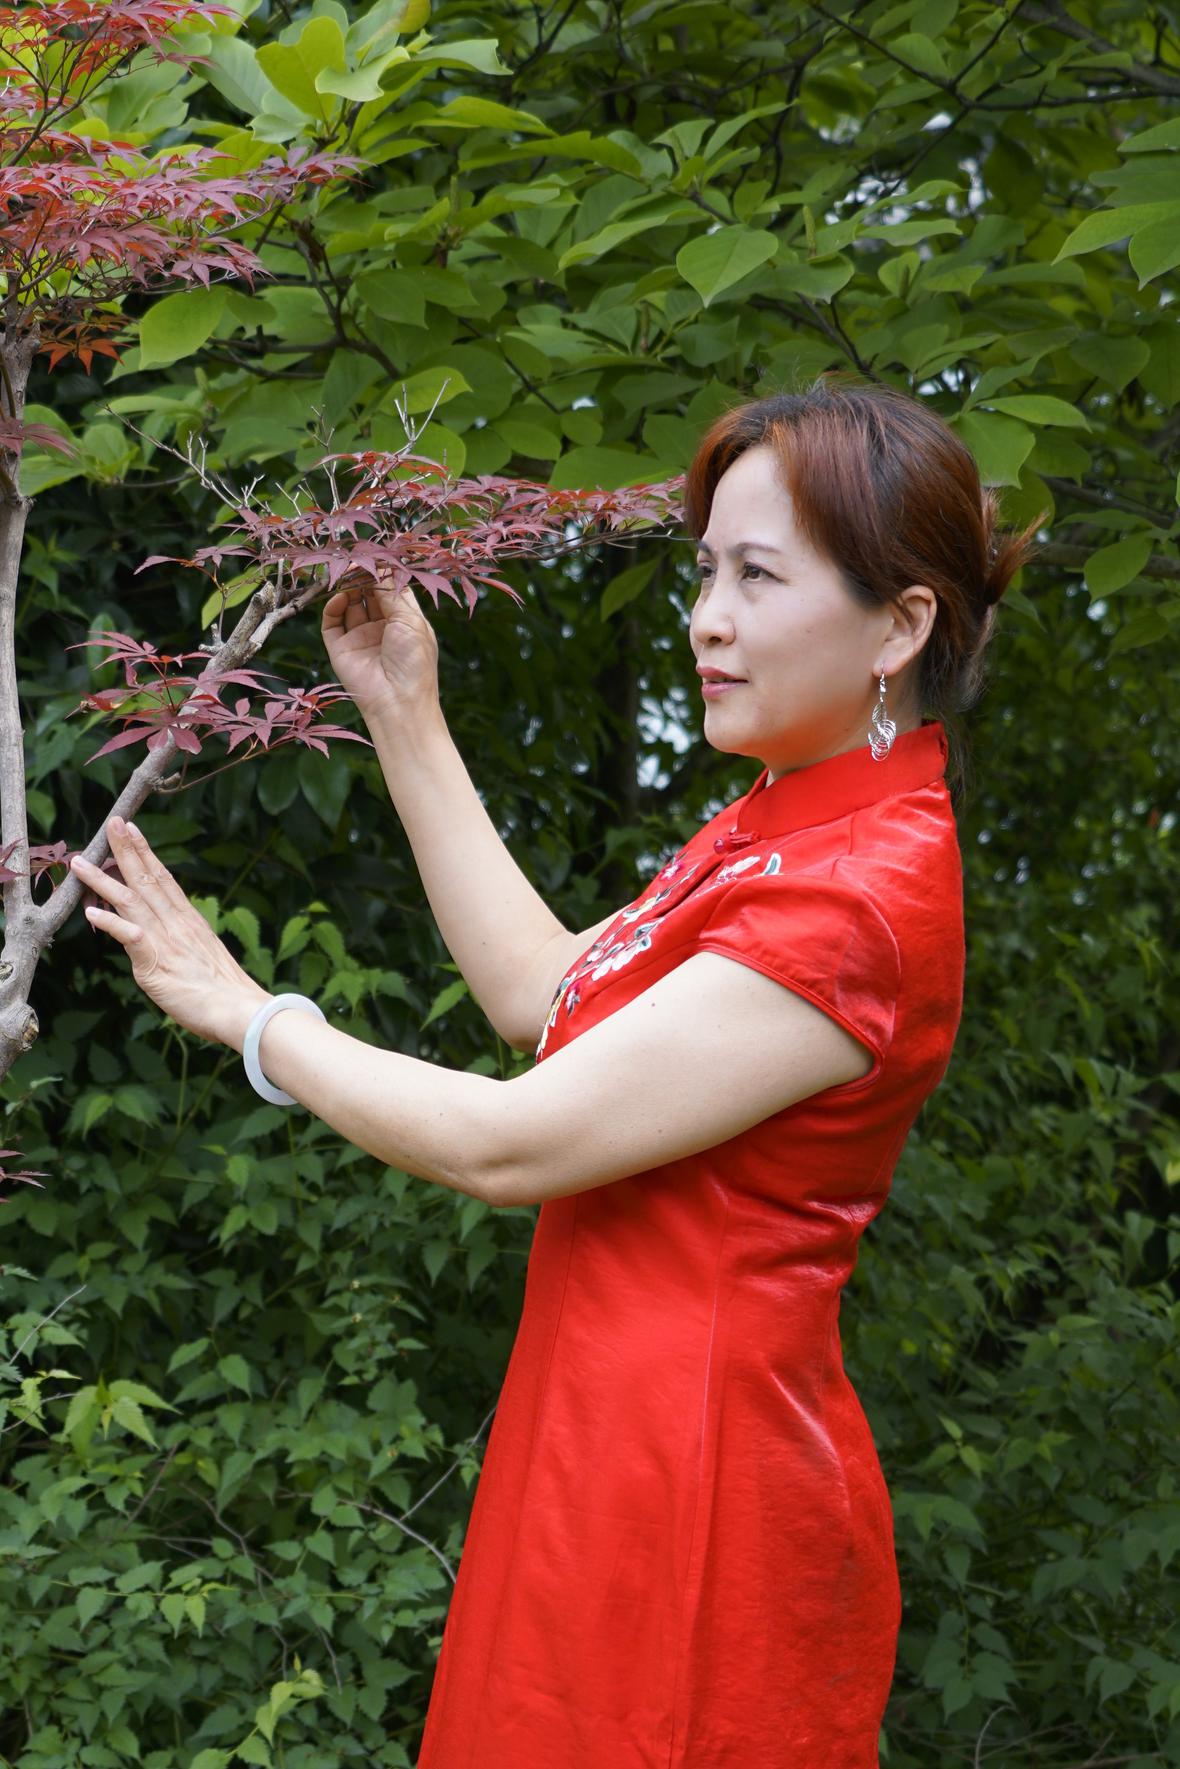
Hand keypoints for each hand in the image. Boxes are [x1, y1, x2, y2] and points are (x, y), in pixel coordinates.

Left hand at [70, 818, 271, 1049]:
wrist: (240, 1010)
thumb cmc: (226, 992)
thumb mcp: (204, 956)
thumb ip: (183, 942)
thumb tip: (169, 939)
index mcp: (188, 920)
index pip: (163, 878)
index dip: (145, 852)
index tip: (132, 830)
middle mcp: (176, 923)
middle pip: (146, 879)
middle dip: (126, 849)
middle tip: (112, 822)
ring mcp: (166, 940)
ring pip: (130, 901)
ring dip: (103, 880)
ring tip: (82, 862)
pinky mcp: (155, 964)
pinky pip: (130, 938)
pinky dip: (111, 924)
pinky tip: (91, 914)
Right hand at [321, 574, 440, 722]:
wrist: (398, 702)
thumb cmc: (413, 662)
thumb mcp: (410, 620)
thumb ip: (392, 592)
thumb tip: (379, 566)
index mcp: (405, 621)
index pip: (391, 588)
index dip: (383, 573)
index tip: (375, 557)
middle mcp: (382, 627)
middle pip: (368, 592)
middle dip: (363, 576)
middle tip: (356, 561)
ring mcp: (360, 637)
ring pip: (349, 603)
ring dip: (348, 587)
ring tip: (346, 574)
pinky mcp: (341, 648)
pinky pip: (332, 622)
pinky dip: (333, 606)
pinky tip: (340, 597)